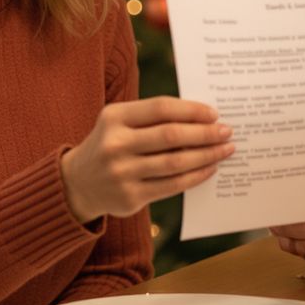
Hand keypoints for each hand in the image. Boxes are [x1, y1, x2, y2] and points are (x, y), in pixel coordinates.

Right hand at [61, 97, 233, 222]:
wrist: (78, 182)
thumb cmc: (110, 144)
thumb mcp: (120, 122)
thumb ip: (153, 118)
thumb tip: (203, 119)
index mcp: (114, 117)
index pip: (161, 108)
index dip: (191, 110)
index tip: (214, 114)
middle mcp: (115, 144)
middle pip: (171, 135)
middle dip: (204, 133)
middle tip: (227, 132)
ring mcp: (122, 173)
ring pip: (175, 162)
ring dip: (206, 156)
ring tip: (225, 150)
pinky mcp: (130, 197)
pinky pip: (172, 186)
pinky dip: (195, 176)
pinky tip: (209, 169)